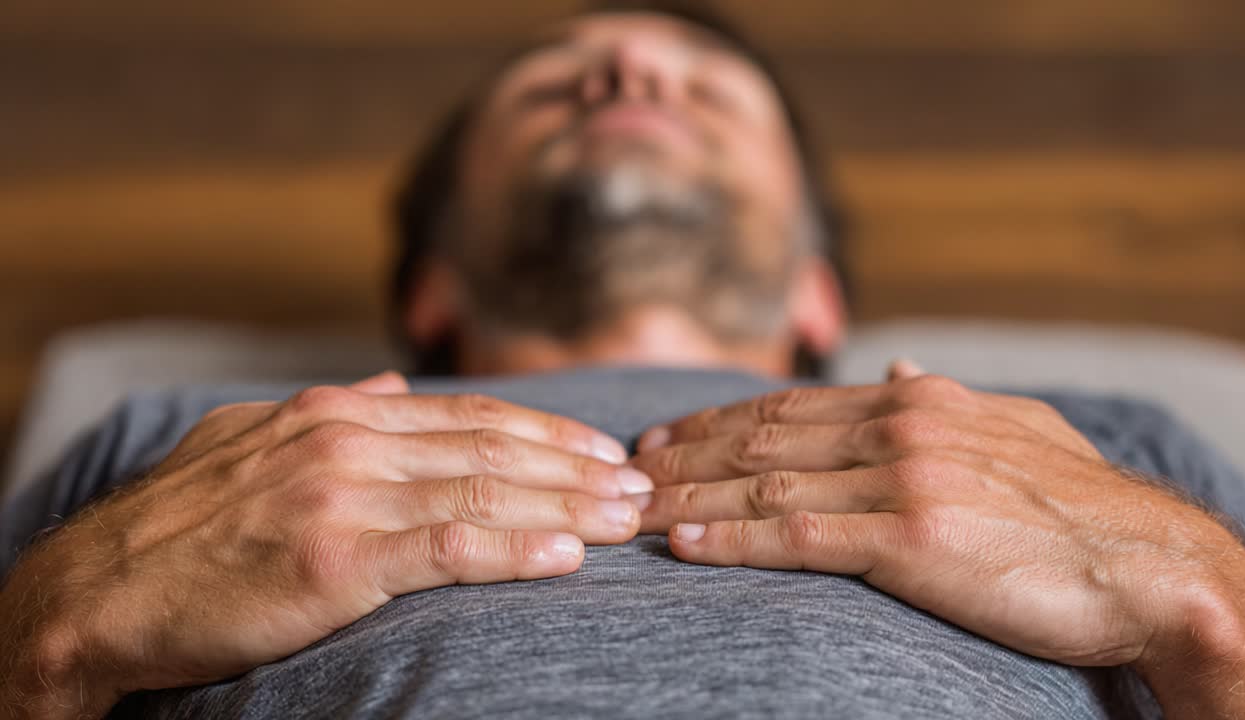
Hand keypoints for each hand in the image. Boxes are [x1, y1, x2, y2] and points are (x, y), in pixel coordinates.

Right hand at [0, 372, 650, 718]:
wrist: (94, 589)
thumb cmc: (179, 525)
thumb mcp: (252, 440)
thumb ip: (334, 412)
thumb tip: (398, 387)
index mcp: (338, 413)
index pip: (471, 417)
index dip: (546, 432)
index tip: (601, 450)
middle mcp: (348, 439)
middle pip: (493, 449)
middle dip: (575, 467)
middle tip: (638, 485)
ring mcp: (341, 494)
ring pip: (482, 492)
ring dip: (566, 506)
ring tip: (624, 518)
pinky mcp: (331, 555)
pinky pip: (445, 548)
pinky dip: (513, 549)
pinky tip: (563, 558)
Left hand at [629, 365, 1244, 715]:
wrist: (1151, 564)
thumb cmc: (1083, 504)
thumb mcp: (1017, 425)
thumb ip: (949, 394)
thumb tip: (900, 366)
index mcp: (917, 401)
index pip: (790, 407)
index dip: (716, 421)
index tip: (663, 436)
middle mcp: (900, 426)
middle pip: (760, 438)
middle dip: (682, 455)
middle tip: (621, 470)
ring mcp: (903, 479)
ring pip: (764, 484)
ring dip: (687, 497)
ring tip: (629, 510)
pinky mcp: (912, 539)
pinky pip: (799, 537)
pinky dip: (734, 539)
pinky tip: (686, 547)